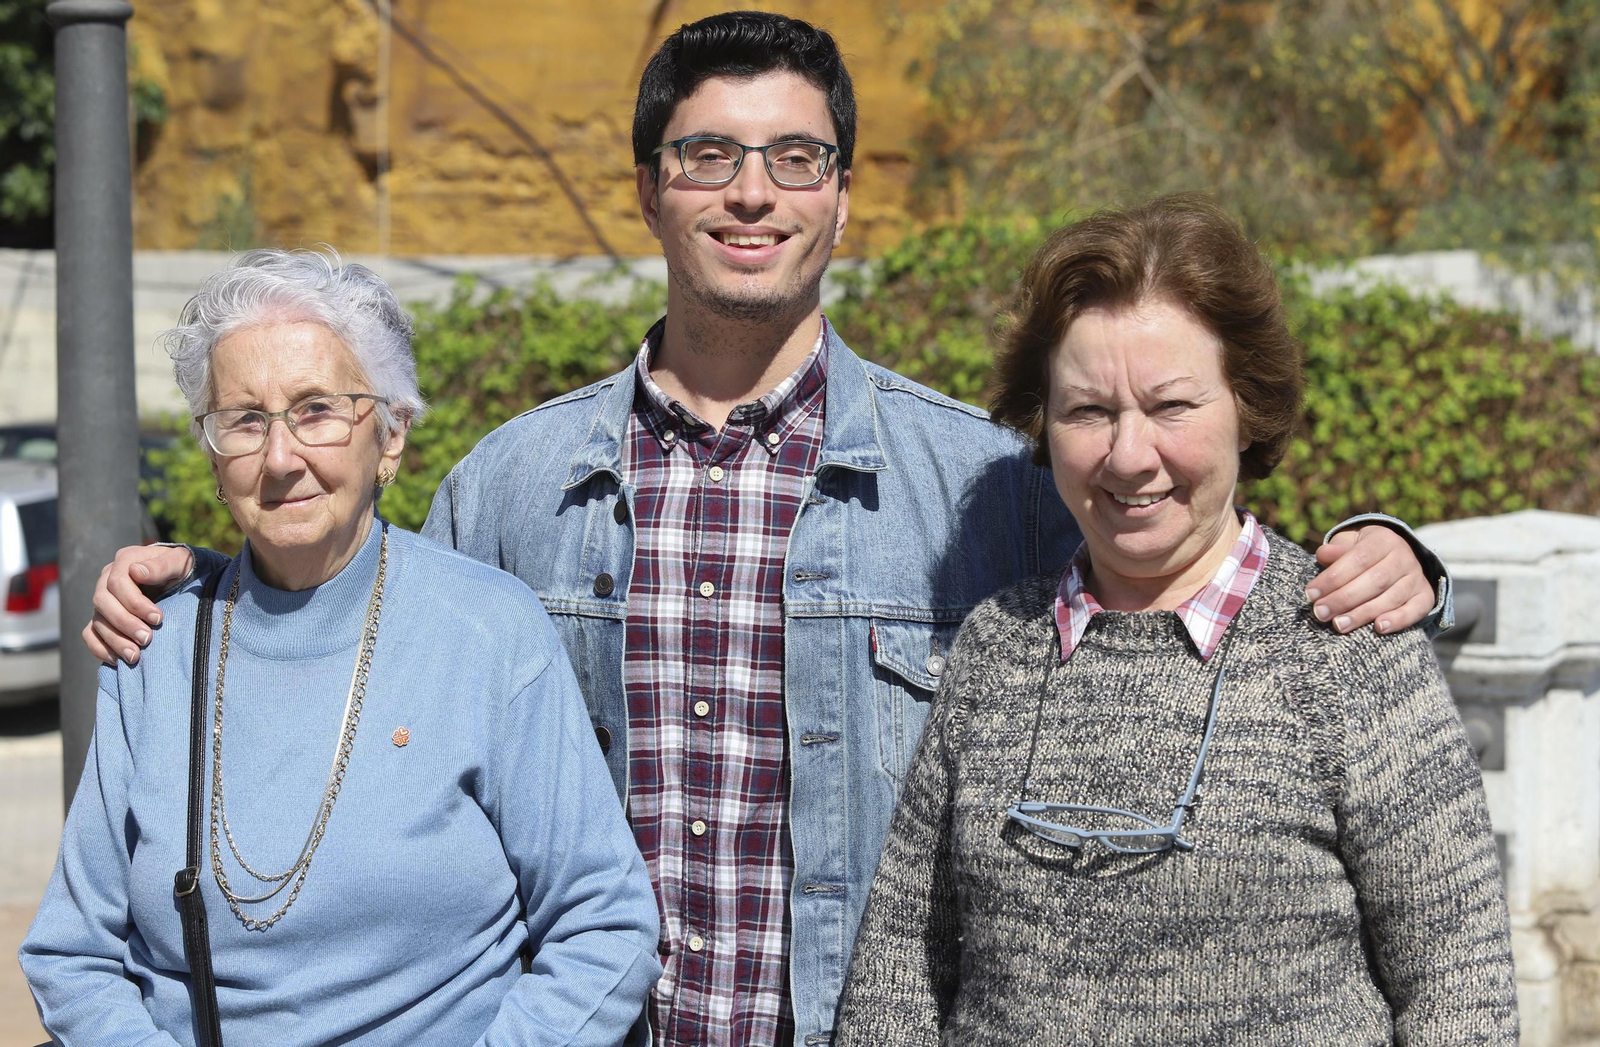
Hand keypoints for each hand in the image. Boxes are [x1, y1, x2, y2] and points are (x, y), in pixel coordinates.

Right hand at [83, 545, 194, 665]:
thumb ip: (161, 565)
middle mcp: (108, 579)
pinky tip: (118, 660)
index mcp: (125, 561)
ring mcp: (104, 600)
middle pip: (102, 602)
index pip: (117, 582)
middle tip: (147, 639)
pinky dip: (100, 648)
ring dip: (115, 640)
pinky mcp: (103, 618)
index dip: (134, 602)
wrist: (183, 580)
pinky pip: (90, 634)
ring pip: (97, 620)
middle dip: (125, 623)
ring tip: (135, 656)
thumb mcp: (180, 562)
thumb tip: (135, 571)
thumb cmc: (183, 568)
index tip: (157, 618)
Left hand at [1306, 525, 1434, 634]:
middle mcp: (1404, 557)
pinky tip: (1378, 628)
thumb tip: (1323, 554)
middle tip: (1320, 613)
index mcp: (1383, 540)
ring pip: (1391, 597)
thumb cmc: (1363, 553)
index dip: (1333, 578)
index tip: (1311, 594)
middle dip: (1343, 599)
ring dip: (1363, 614)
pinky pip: (1415, 610)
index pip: (1358, 559)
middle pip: (1374, 580)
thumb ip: (1337, 549)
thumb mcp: (1350, 543)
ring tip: (1339, 625)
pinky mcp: (1425, 596)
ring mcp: (1417, 578)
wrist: (1398, 557)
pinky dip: (1398, 620)